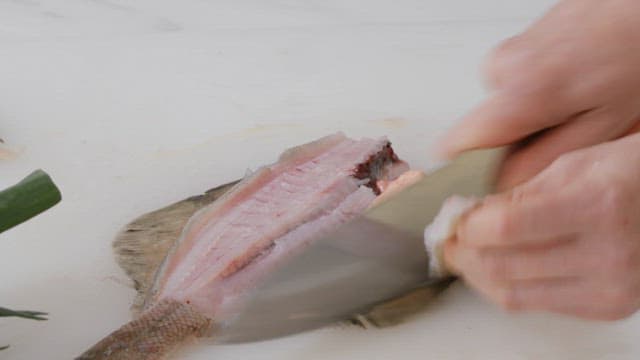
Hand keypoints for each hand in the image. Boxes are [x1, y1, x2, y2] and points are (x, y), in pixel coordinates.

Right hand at [436, 0, 639, 189]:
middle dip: (514, 141)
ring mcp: (507, 50)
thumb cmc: (636, 53)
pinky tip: (572, 83)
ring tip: (575, 102)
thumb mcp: (600, 127)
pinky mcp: (517, 42)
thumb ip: (542, 161)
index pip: (454, 146)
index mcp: (519, 95)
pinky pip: (513, 84)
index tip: (485, 181)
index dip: (467, 170)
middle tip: (561, 132)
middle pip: (481, 129)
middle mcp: (502, 68)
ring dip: (531, 115)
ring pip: (500, 107)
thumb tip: (500, 184)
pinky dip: (538, 91)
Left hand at [443, 134, 639, 319]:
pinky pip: (536, 305)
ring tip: (463, 255)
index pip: (505, 228)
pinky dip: (506, 287)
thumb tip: (472, 214)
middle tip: (447, 238)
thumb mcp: (577, 163)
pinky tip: (496, 268)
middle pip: (502, 265)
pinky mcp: (609, 307)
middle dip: (462, 252)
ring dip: (476, 274)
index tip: (452, 217)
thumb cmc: (634, 173)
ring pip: (512, 294)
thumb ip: (522, 191)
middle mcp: (607, 253)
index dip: (466, 226)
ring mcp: (611, 287)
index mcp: (598, 204)